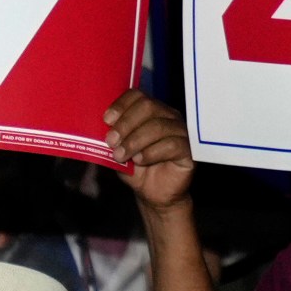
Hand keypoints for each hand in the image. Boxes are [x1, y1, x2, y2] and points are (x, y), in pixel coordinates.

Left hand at [104, 91, 193, 211]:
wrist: (154, 193)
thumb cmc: (136, 169)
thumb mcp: (119, 150)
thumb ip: (113, 137)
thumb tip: (100, 128)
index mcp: (151, 112)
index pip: (138, 96)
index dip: (121, 105)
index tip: (107, 120)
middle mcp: (168, 117)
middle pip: (148, 106)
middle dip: (125, 124)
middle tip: (111, 142)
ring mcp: (181, 132)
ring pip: (158, 126)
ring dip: (134, 141)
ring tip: (121, 156)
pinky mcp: (189, 150)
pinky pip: (172, 144)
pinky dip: (151, 152)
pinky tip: (140, 161)